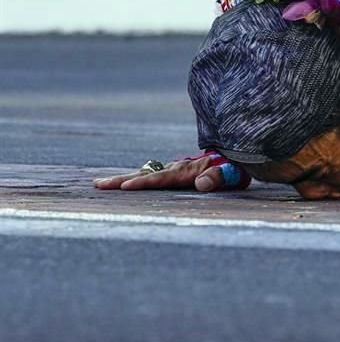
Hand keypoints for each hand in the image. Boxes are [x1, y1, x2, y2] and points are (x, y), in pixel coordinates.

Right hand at [93, 151, 250, 191]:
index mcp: (188, 171)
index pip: (162, 178)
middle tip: (99, 184)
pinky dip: (135, 178)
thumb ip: (217, 177)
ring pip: (146, 173)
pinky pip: (152, 175)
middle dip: (122, 179)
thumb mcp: (232, 173)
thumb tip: (201, 183)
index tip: (125, 186)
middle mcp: (177, 168)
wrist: (238, 155)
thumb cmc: (235, 168)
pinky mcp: (176, 171)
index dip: (144, 182)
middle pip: (146, 174)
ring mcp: (175, 169)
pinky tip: (122, 183)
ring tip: (101, 183)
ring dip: (124, 178)